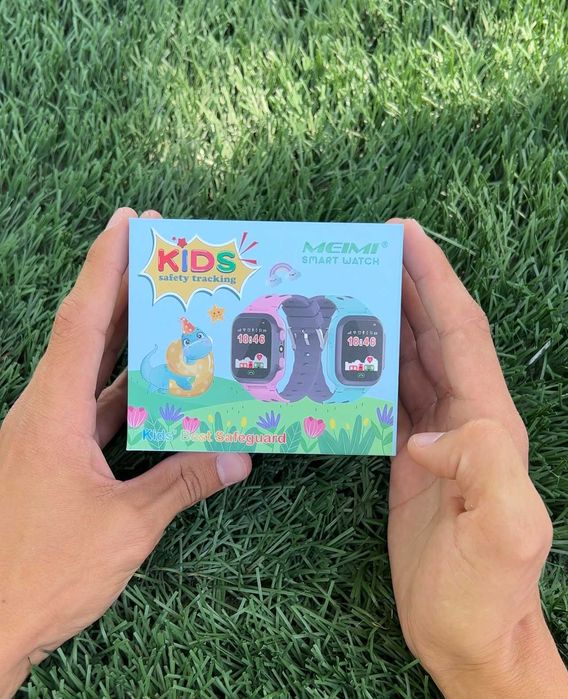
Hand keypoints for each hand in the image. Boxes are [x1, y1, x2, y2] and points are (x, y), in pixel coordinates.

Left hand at [0, 208, 250, 697]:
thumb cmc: (42, 571)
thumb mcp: (125, 526)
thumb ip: (182, 484)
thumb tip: (239, 456)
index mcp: (54, 411)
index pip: (83, 319)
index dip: (106, 265)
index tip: (131, 221)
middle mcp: (47, 410)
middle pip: (89, 331)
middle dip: (125, 286)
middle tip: (165, 252)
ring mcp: (50, 435)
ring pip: (95, 371)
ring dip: (131, 341)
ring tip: (175, 311)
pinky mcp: (57, 458)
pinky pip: (98, 410)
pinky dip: (130, 395)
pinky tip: (166, 392)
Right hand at [389, 219, 567, 696]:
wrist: (469, 634)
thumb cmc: (488, 590)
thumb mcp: (504, 531)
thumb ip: (483, 469)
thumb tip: (426, 430)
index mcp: (487, 420)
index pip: (459, 331)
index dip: (435, 278)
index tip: (403, 235)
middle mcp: (464, 417)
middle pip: (433, 332)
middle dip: (406, 283)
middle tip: (365, 247)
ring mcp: (437, 436)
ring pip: (410, 359)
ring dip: (384, 319)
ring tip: (347, 287)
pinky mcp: (411, 457)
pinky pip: (390, 396)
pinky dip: (368, 367)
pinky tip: (344, 356)